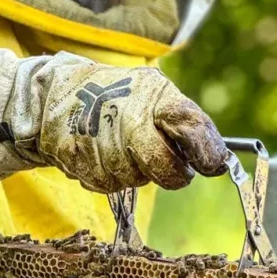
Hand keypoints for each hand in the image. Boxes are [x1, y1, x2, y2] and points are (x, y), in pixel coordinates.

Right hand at [37, 63, 226, 192]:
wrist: (57, 95)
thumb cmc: (120, 96)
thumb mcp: (154, 93)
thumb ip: (185, 122)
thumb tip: (219, 159)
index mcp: (153, 94)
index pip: (189, 124)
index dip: (206, 150)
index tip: (214, 165)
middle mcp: (127, 115)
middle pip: (163, 166)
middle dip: (174, 174)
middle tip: (176, 170)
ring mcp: (101, 139)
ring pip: (136, 179)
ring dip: (139, 172)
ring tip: (127, 148)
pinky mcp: (80, 159)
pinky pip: (112, 184)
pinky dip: (114, 175)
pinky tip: (105, 154)